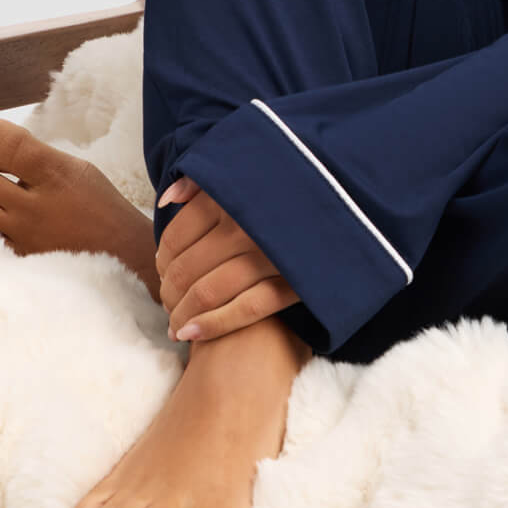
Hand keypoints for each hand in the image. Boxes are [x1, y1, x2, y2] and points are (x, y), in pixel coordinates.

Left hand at [154, 175, 302, 343]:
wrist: (345, 210)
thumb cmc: (286, 194)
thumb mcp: (246, 172)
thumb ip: (204, 182)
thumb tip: (167, 200)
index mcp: (235, 197)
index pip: (178, 235)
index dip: (163, 259)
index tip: (163, 271)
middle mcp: (249, 225)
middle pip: (188, 267)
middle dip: (169, 291)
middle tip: (167, 302)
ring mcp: (271, 255)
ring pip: (210, 291)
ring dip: (183, 313)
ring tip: (175, 325)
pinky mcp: (293, 282)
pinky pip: (245, 309)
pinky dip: (213, 325)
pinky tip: (190, 334)